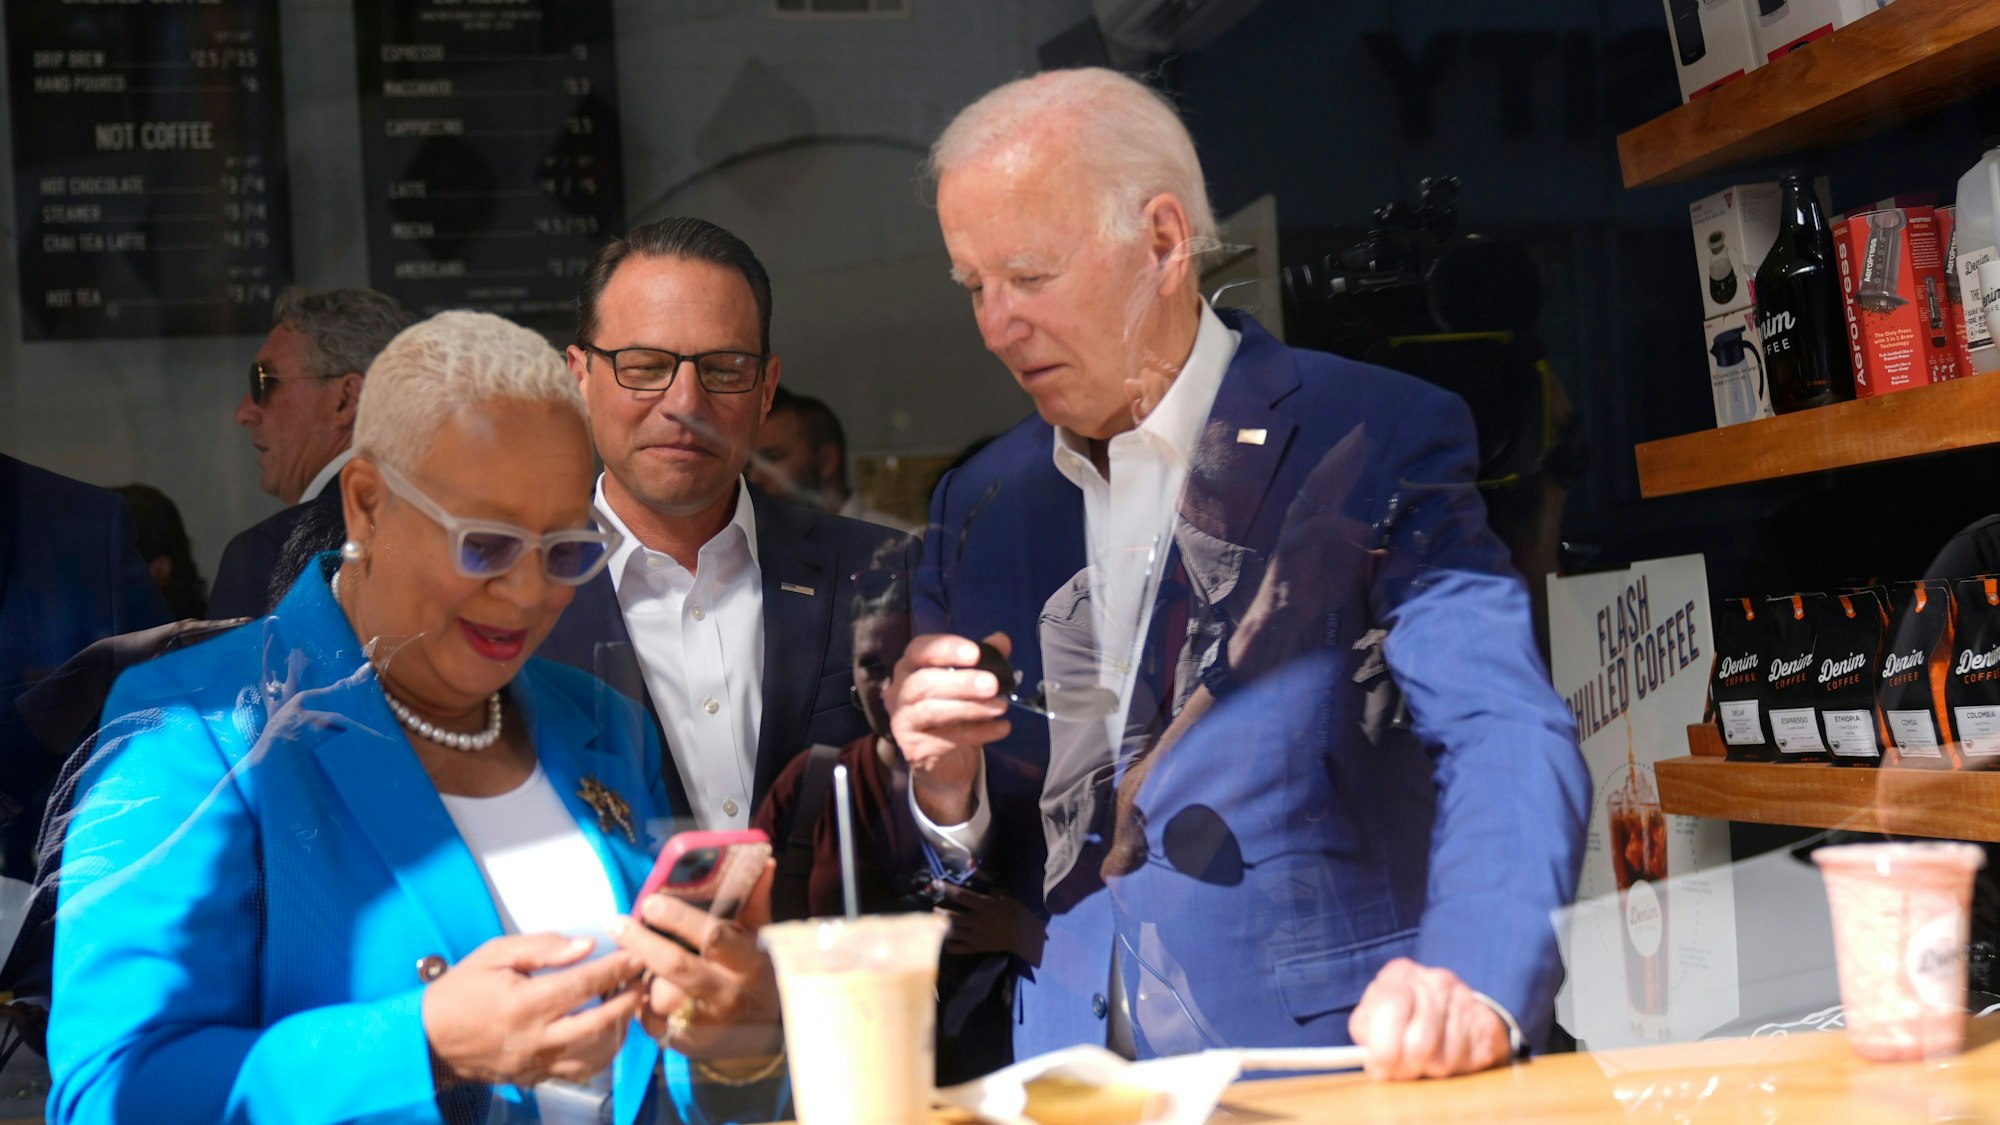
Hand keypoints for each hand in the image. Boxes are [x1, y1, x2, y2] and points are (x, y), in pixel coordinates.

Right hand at [421, 933, 643, 1087]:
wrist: (429, 1040)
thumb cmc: (461, 989)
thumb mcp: (494, 954)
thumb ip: (542, 947)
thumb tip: (587, 944)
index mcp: (526, 1002)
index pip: (586, 983)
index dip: (617, 968)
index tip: (638, 954)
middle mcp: (536, 1037)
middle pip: (601, 1021)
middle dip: (629, 999)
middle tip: (644, 980)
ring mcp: (537, 1062)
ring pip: (596, 1052)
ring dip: (620, 1029)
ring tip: (628, 1005)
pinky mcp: (536, 1078)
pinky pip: (580, 1070)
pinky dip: (601, 1053)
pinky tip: (607, 1033)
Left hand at [610, 866, 782, 1064]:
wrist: (764, 1032)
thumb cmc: (755, 972)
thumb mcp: (760, 938)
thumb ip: (754, 902)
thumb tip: (763, 862)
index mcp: (747, 961)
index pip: (713, 936)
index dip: (680, 919)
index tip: (651, 903)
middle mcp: (727, 992)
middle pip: (677, 966)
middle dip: (642, 943)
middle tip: (616, 923)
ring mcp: (706, 1021)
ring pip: (661, 996)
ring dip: (641, 977)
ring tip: (631, 959)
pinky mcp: (686, 1042)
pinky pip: (651, 1020)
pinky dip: (639, 1002)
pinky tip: (637, 988)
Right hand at [886, 631, 1011, 824]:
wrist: (946, 762)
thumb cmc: (956, 713)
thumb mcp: (972, 682)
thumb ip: (986, 659)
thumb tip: (1001, 640)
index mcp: (911, 666)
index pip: (920, 649)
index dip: (946, 648)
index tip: (975, 653)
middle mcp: (900, 690)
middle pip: (923, 681)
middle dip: (960, 682)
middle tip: (992, 684)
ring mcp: (902, 720)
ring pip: (930, 710)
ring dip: (969, 707)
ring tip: (1001, 706)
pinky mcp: (913, 747)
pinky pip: (945, 737)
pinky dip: (978, 732)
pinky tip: (1001, 728)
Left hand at [936, 882, 1044, 962]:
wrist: (1024, 934)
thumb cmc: (1013, 909)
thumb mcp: (1001, 891)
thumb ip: (984, 877)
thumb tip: (970, 863)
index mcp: (985, 906)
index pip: (961, 896)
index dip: (947, 888)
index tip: (936, 883)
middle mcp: (978, 922)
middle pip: (951, 916)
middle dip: (940, 910)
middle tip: (935, 905)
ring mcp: (976, 937)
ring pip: (951, 932)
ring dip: (940, 924)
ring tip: (936, 919)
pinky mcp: (976, 948)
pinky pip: (957, 948)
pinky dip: (948, 943)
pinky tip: (945, 937)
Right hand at [1227, 428, 1376, 681]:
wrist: (1285, 616)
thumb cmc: (1315, 590)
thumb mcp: (1357, 573)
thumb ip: (1378, 562)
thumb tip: (1407, 558)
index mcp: (1318, 518)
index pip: (1335, 481)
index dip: (1350, 459)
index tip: (1366, 437)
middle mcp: (1304, 518)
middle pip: (1323, 477)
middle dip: (1342, 454)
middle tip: (1360, 430)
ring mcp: (1296, 531)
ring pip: (1315, 493)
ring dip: (1334, 472)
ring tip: (1352, 453)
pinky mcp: (1292, 549)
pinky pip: (1318, 530)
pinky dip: (1340, 526)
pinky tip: (1362, 529)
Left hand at [1347, 958, 1511, 1080]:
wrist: (1450, 1006)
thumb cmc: (1402, 1015)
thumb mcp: (1373, 1015)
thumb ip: (1366, 1031)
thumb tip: (1374, 1060)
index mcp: (1400, 974)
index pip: (1391, 1006)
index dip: (1383, 1047)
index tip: (1379, 1069)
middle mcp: (1435, 981)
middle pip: (1419, 1042)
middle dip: (1405, 1068)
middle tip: (1400, 1072)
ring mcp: (1466, 999)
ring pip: (1444, 1059)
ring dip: (1429, 1070)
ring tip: (1423, 1060)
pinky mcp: (1487, 1023)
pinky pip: (1469, 1062)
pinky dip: (1454, 1069)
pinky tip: (1447, 1056)